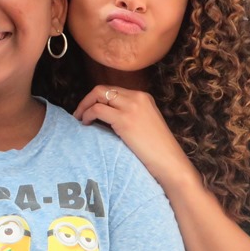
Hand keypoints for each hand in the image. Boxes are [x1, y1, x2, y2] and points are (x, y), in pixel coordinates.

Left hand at [73, 86, 195, 187]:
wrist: (169, 161)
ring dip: (84, 106)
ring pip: (98, 95)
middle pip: (103, 89)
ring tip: (80, 119)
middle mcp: (137, 97)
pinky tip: (86, 124)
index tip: (89, 110)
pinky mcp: (125, 119)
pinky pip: (97, 109)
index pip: (113, 90)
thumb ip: (130, 115)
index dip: (97, 99)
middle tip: (79, 113)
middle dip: (87, 99)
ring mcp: (131, 106)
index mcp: (143, 97)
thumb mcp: (146, 124)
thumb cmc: (157, 150)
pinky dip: (87, 114)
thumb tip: (107, 118)